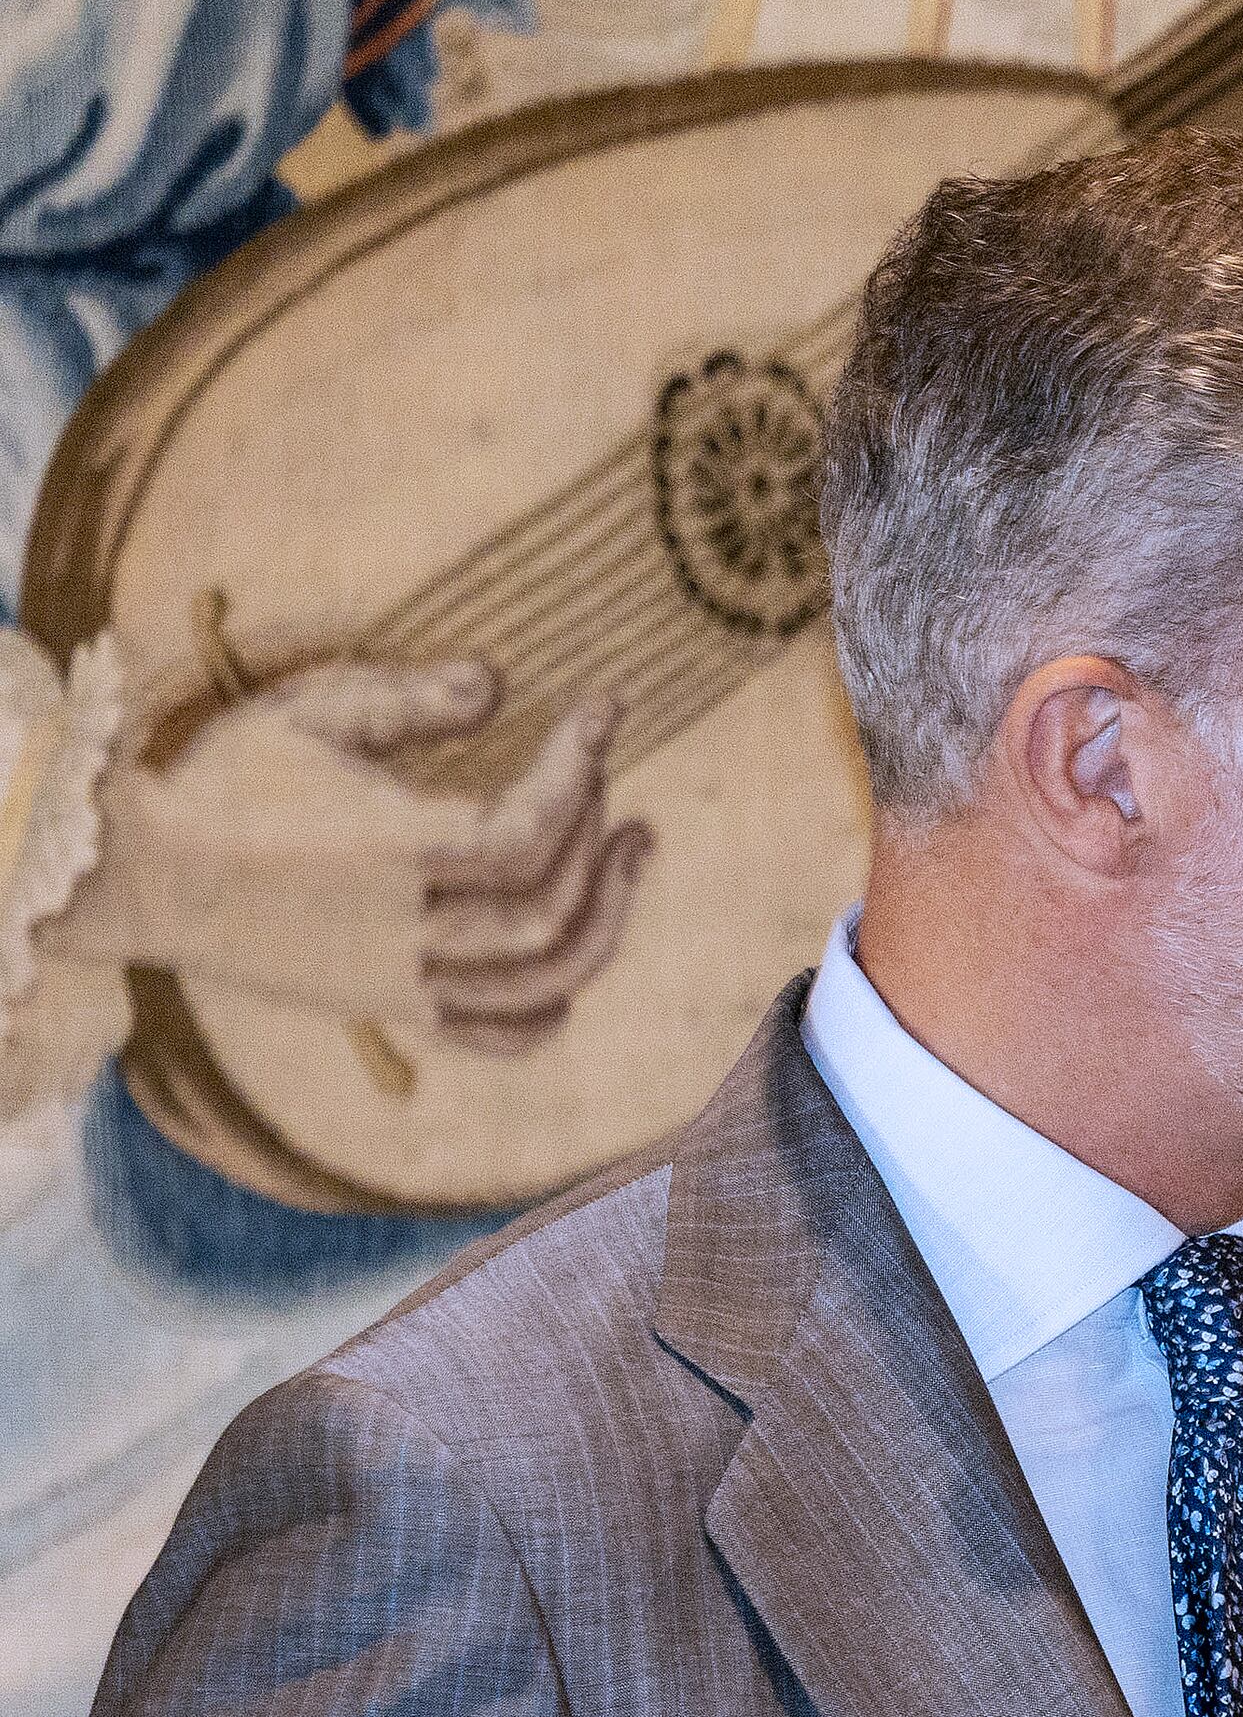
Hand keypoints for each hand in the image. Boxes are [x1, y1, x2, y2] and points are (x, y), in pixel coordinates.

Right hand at [46, 660, 650, 1056]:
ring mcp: (399, 980)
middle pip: (547, 909)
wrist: (139, 872)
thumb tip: (499, 682)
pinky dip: (550, 1007)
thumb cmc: (222, 779)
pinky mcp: (386, 1006)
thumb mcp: (308, 715)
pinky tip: (573, 958)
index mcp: (390, 852)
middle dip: (598, 842)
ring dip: (605, 918)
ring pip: (540, 980)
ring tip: (630, 852)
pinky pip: (496, 1034)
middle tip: (606, 783)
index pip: (527, 832)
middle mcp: (404, 930)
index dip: (581, 772)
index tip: (603, 713)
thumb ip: (406, 699)